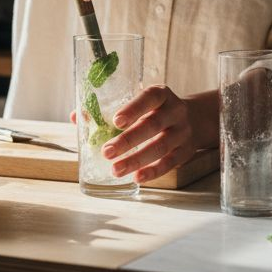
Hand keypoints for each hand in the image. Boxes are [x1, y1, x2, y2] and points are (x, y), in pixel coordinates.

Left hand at [100, 86, 217, 182]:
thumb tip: (77, 116)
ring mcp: (183, 132)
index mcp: (161, 94)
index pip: (149, 97)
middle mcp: (175, 111)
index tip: (116, 121)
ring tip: (116, 169)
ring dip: (137, 160)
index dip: (133, 109)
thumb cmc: (155, 111)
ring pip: (160, 147)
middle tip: (106, 152)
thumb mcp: (140, 103)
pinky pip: (170, 162)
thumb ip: (110, 108)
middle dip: (128, 140)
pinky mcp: (186, 151)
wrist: (194, 119)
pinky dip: (153, 171)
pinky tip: (137, 177)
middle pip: (153, 125)